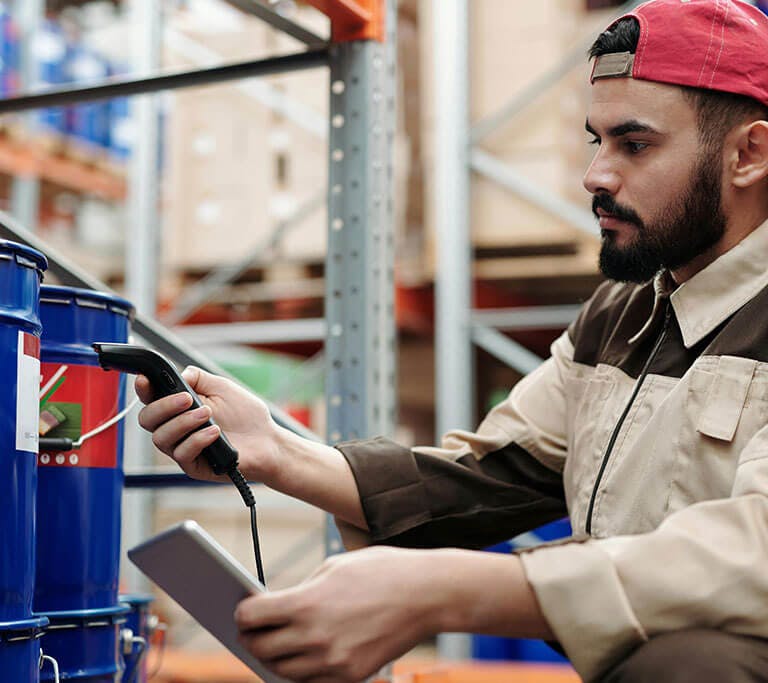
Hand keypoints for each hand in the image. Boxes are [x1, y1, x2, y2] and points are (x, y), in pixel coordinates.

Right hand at [136, 367, 281, 484]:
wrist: (267, 439)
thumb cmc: (245, 414)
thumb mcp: (222, 387)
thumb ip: (198, 378)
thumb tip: (179, 374)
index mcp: (178, 407)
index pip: (151, 398)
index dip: (143, 389)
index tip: (145, 379)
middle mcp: (175, 428)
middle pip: (147, 419)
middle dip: (164, 406)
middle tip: (187, 398)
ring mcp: (182, 447)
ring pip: (161, 438)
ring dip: (183, 422)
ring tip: (208, 414)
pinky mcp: (193, 466)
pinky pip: (182, 454)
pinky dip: (197, 439)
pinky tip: (215, 432)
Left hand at [235, 547, 443, 682]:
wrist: (426, 593)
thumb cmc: (380, 571)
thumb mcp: (333, 567)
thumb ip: (301, 590)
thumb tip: (277, 606)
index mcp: (306, 603)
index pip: (251, 618)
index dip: (243, 613)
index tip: (243, 609)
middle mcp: (314, 637)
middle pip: (261, 648)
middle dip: (252, 637)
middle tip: (252, 629)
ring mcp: (332, 662)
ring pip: (282, 670)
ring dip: (273, 657)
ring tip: (273, 644)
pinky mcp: (350, 676)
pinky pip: (311, 681)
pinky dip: (301, 670)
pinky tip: (302, 655)